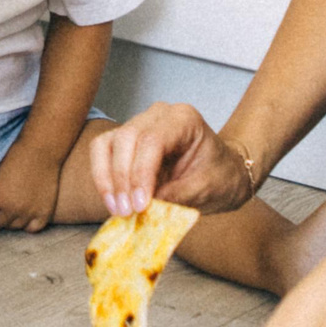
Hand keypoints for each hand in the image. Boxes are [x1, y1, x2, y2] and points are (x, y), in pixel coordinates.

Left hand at [0, 144, 61, 231]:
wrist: (42, 150)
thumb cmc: (15, 156)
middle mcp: (12, 209)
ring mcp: (29, 212)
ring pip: (13, 227)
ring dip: (8, 222)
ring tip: (7, 214)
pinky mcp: (44, 212)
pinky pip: (32, 229)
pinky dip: (26, 225)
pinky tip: (23, 217)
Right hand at [91, 101, 255, 215]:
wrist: (223, 173)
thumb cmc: (219, 176)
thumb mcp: (206, 189)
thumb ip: (176, 197)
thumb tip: (144, 209)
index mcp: (184, 119)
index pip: (152, 140)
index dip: (141, 173)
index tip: (140, 205)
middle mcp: (157, 115)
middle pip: (126, 138)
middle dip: (122, 178)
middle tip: (127, 212)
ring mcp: (139, 125)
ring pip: (107, 144)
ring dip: (107, 179)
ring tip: (117, 209)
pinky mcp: (125, 141)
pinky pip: (102, 153)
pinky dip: (103, 177)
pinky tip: (112, 201)